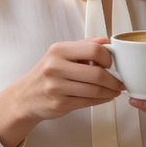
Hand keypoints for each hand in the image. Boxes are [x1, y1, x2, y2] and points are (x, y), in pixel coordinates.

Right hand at [0, 37, 122, 146]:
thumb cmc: (46, 74)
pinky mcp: (60, 104)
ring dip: (110, 91)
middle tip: (120, 81)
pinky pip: (89, 102)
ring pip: (95, 90)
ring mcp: (57, 87)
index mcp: (58, 50)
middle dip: (114, 79)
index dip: (108, 58)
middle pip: (97, 73)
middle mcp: (55, 67)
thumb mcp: (60, 54)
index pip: (93, 50)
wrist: (25, 96)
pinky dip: (102, 100)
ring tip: (115, 90)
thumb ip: (83, 46)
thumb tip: (107, 42)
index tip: (112, 63)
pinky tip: (105, 97)